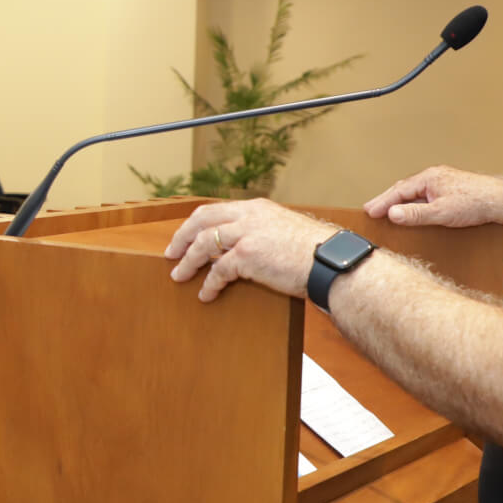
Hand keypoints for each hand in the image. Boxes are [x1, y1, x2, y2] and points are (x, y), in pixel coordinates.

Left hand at [164, 198, 337, 303]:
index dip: (195, 224)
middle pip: (201, 220)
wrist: (332, 262)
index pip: (216, 210)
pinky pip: (217, 271)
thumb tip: (243, 251)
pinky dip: (208, 284)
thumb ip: (262, 233)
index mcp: (257, 208)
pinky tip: (205, 294)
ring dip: (187, 261)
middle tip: (171, 254)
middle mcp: (249, 215)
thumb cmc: (316, 252)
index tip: (185, 236)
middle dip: (181, 237)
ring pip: (204, 244)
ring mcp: (247, 233)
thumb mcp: (285, 232)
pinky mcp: (247, 256)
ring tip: (178, 275)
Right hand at [362, 165, 502, 228]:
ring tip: (388, 210)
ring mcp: (442, 182)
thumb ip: (416, 214)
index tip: (370, 211)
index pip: (398, 190)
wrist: (500, 200)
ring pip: (415, 192)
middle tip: (373, 209)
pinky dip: (414, 202)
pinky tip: (414, 210)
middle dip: (387, 200)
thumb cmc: (476, 201)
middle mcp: (434, 176)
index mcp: (428, 178)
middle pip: (404, 189)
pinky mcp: (450, 189)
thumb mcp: (441, 212)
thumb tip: (394, 214)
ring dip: (400, 201)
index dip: (382, 202)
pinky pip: (425, 195)